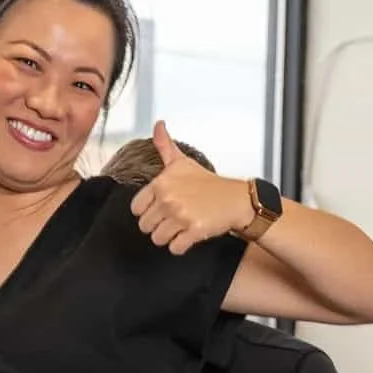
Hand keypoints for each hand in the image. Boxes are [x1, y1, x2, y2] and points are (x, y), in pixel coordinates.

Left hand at [131, 121, 255, 253]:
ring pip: (158, 239)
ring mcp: (181, 216)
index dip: (147, 211)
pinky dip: (181, 246)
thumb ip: (164, 146)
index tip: (160, 209)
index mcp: (161, 183)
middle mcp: (168, 199)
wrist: (236, 199)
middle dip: (158, 225)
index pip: (136, 208)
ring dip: (169, 237)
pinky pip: (175, 248)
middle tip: (173, 219)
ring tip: (181, 227)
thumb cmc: (207, 182)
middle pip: (145, 226)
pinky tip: (189, 236)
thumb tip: (158, 124)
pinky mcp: (194, 231)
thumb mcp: (183, 162)